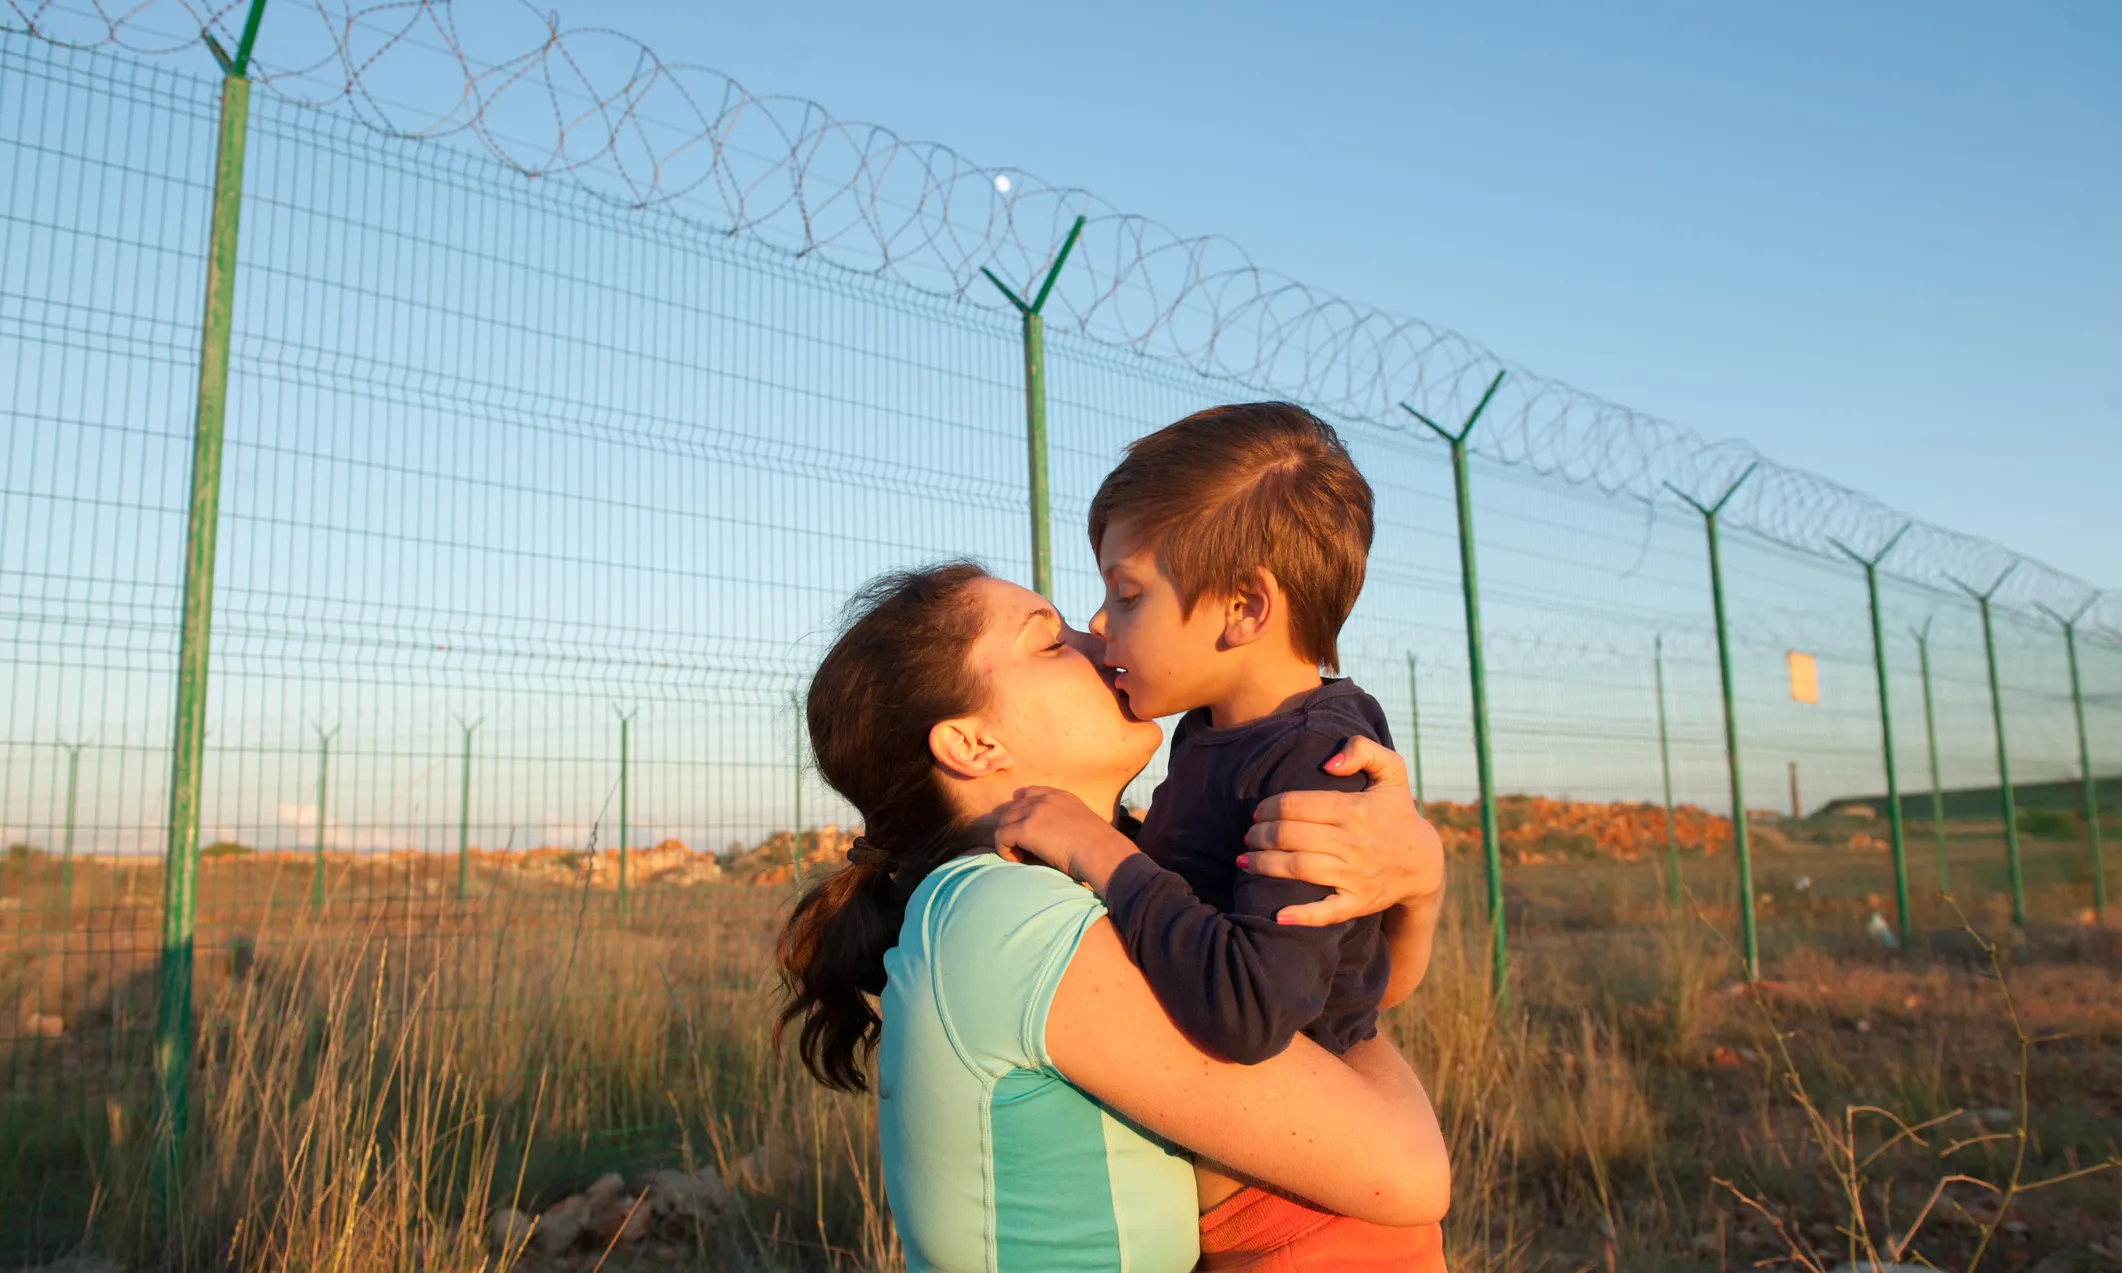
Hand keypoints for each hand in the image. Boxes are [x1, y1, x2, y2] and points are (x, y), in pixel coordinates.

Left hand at [994, 786, 1139, 892]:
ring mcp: (1034, 812)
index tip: (1023, 826)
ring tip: (1021, 855)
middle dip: (1013, 827)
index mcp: (1061, 796)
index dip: (1020, 809)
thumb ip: (1066, 824)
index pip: (1029, 793)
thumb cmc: (1099, 848)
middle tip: (1023, 848)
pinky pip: (1001, 837)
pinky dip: (1004, 850)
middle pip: (1012, 809)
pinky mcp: (1026, 828)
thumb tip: (1055, 840)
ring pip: (1004, 822)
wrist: (1101, 852)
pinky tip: (1017, 859)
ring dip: (1008, 839)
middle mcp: (1045, 799)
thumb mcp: (1083, 825)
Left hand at [1241, 736, 1443, 927]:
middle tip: (1248, 836)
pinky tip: (1277, 914)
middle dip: (1260, 835)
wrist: (1423, 863)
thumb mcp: (1392, 771)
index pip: (1297, 805)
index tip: (1258, 812)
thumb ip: (1363, 750)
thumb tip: (1328, 763)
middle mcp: (1353, 842)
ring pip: (1298, 868)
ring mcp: (1355, 875)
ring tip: (1244, 861)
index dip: (1269, 807)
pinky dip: (1301, 915)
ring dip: (1264, 865)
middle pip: (1290, 836)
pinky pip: (1326, 912)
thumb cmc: (1397, 812)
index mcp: (1355, 809)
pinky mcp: (1358, 902)